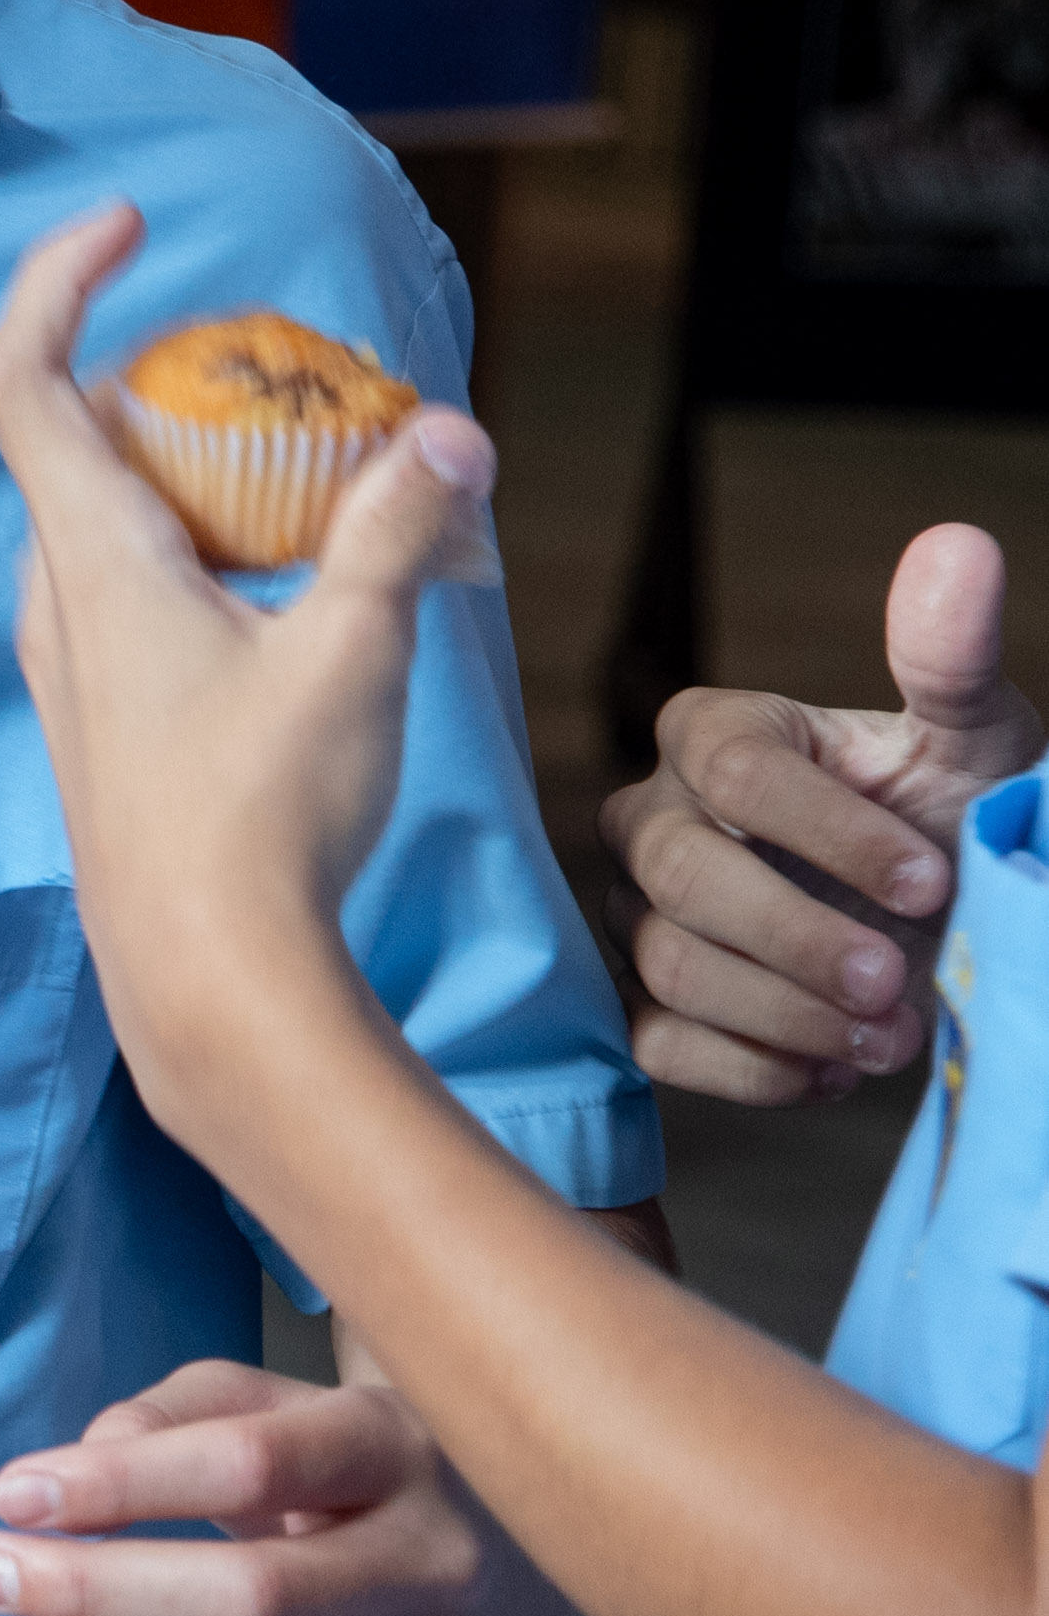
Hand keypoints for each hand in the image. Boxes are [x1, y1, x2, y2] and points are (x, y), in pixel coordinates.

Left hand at [0, 204, 503, 1085]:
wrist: (208, 982)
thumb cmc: (264, 823)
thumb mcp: (353, 654)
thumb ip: (395, 531)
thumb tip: (450, 433)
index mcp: (91, 559)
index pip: (22, 376)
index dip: (55, 279)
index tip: (125, 221)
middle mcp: (57, 600)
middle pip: (81, 438)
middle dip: (173, 382)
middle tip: (289, 378)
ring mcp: (71, 662)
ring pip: (112, 519)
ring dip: (196, 472)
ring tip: (316, 476)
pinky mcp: (104, 715)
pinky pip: (135, 589)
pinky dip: (204, 548)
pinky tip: (298, 586)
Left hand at [0, 1359, 566, 1615]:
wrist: (532, 1546)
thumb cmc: (349, 1467)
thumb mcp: (280, 1403)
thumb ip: (174, 1416)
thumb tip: (64, 1483)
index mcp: (392, 1449)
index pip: (252, 1460)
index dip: (123, 1480)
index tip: (8, 1496)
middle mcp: (439, 1567)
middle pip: (258, 1594)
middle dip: (100, 1593)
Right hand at [603, 524, 1030, 1103]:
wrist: (951, 925)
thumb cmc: (956, 819)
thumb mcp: (976, 740)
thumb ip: (951, 656)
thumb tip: (959, 545)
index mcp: (718, 733)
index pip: (740, 777)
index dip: (834, 835)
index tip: (933, 882)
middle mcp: (655, 817)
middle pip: (683, 877)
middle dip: (795, 938)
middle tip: (896, 983)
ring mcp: (639, 912)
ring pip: (667, 964)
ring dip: (785, 1015)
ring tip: (890, 1036)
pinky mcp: (645, 1001)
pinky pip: (659, 1044)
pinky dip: (752, 1069)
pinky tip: (835, 1071)